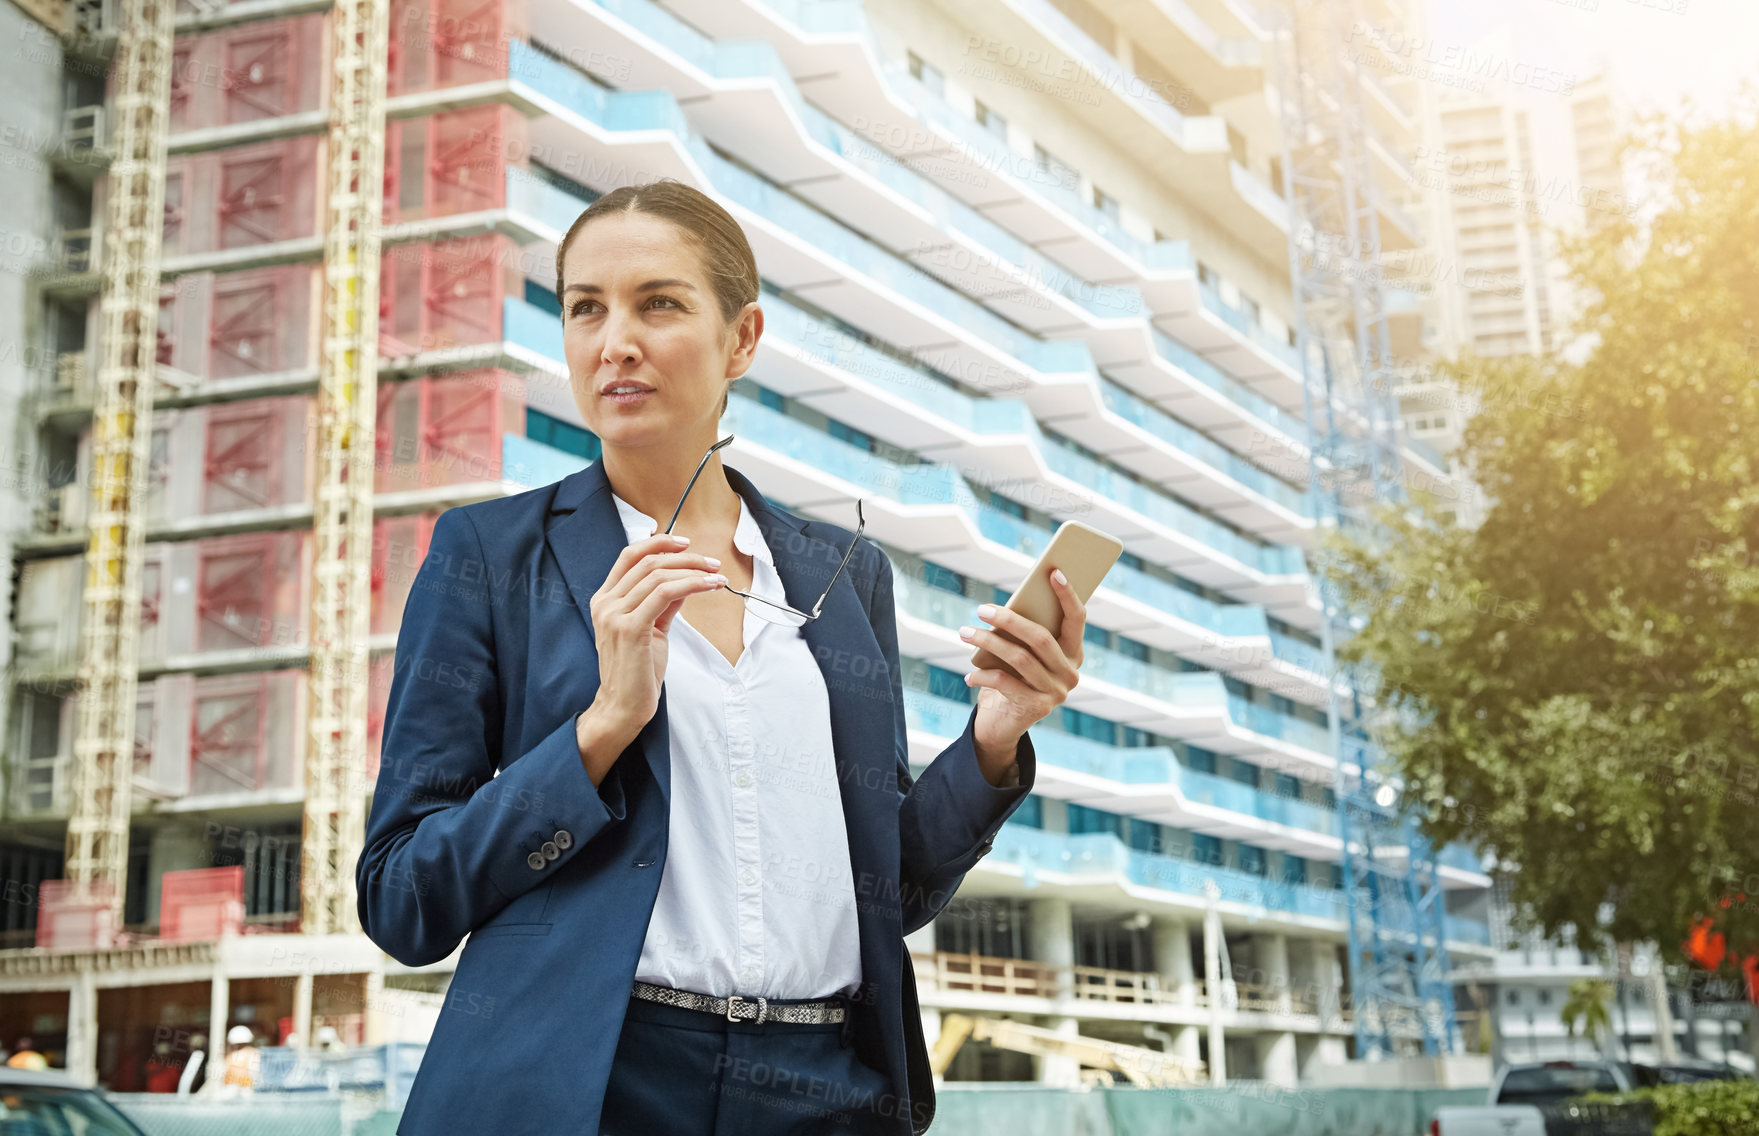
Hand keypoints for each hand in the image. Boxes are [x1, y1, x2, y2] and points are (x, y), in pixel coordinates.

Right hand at [586, 532, 726, 742]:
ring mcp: (614, 615)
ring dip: (693, 571)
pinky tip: (709, 587)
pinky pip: (665, 594)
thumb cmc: (637, 671)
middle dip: (685, 558)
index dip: (658, 543)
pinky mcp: (631, 628)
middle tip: (712, 563)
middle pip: (648, 562)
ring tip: (716, 576)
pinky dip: (691, 585)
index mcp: (604, 599)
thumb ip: (663, 602)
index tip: (685, 543)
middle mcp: (605, 603)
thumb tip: (686, 578)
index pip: (629, 556)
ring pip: (658, 575)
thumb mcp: (651, 629)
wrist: (623, 706)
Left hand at [960, 567, 1084, 764]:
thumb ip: (1023, 634)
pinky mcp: (1037, 708)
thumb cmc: (1012, 677)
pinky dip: (982, 675)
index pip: (1076, 619)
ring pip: (1019, 658)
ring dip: (987, 642)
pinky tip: (969, 674)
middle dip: (1008, 619)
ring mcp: (1056, 692)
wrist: (1005, 724)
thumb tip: (1005, 608)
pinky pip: (1004, 682)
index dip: (1067, 595)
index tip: (1053, 571)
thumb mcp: (1021, 653)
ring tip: (964, 632)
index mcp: (1073, 653)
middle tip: (980, 609)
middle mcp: (1071, 673)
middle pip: (1040, 637)